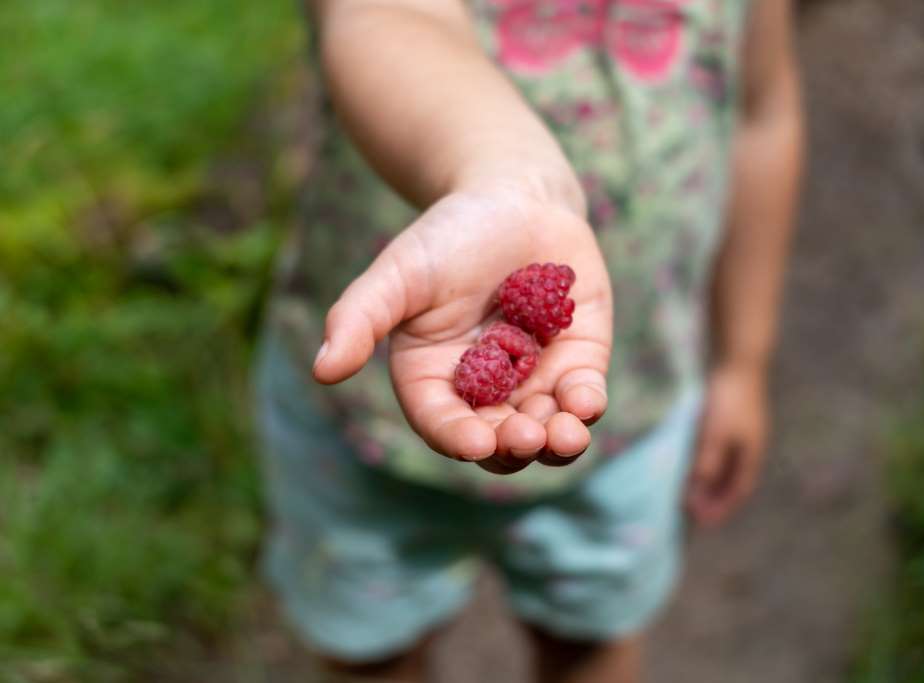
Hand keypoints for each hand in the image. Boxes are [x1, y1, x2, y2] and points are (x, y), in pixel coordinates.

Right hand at [312, 188, 612, 473]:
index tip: (475, 444)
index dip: (457, 437)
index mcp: (434, 378)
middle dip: (513, 445)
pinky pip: (583, 397)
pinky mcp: (578, 361)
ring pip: (546, 430)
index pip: (442, 422)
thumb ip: (360, 318)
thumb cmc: (447, 235)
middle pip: (498, 439)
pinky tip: (586, 404)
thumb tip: (322, 370)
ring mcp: (534, 379)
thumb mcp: (398, 273)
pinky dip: (586, 405)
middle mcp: (485, 391)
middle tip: (526, 438)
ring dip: (556, 441)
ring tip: (566, 437)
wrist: (515, 198)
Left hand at [687, 364, 768, 526]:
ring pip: (727, 465)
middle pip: (732, 480)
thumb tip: (695, 495)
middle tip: (692, 513)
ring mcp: (743, 431)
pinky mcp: (732, 418)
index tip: (701, 523)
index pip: (738, 490)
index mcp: (751, 454)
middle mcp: (750, 446)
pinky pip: (720, 449)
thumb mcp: (714, 435)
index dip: (721, 507)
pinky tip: (692, 460)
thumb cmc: (727, 399)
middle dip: (714, 498)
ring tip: (689, 491)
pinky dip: (708, 461)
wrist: (737, 360)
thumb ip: (706, 464)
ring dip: (710, 481)